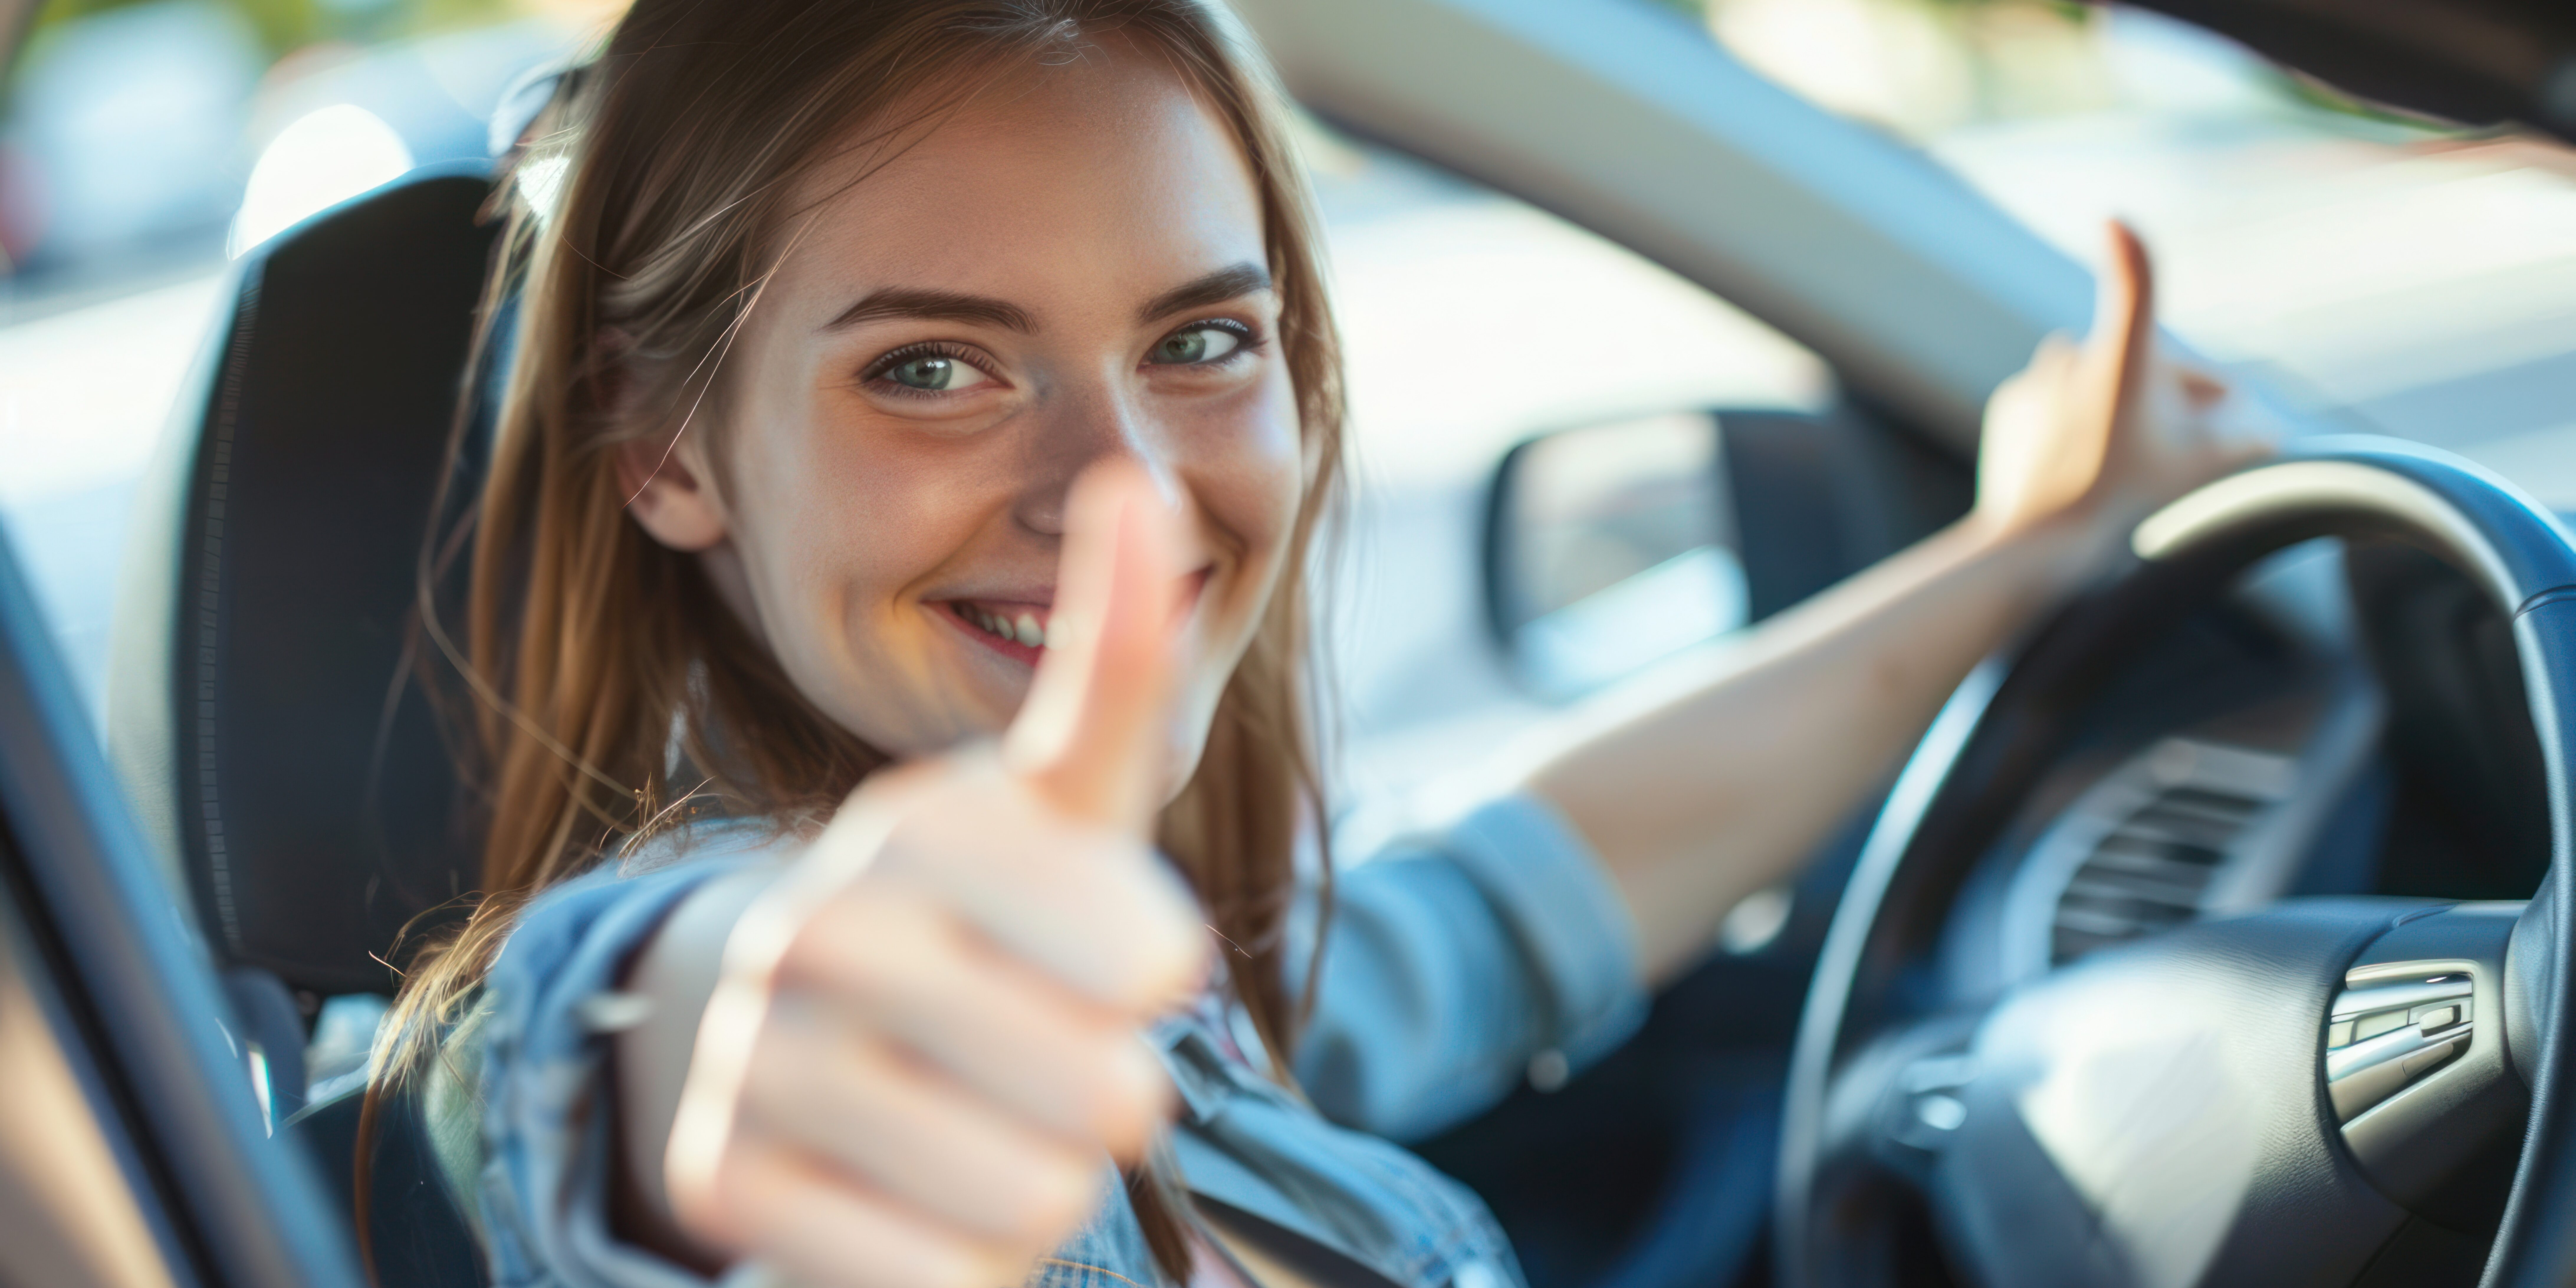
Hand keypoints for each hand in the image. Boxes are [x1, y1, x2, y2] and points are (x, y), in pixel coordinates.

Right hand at [659, 464, 1208, 1287]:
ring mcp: (761, 1060)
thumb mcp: (1063, 795)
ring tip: (989, 1118)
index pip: (1143, 960)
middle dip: (1110, 1095)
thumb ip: (1111, 653)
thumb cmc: (984, 911)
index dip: (1155, 982)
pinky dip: (963, 1258)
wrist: (793, 1029)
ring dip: (1045, 1182)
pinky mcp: (727, 1184)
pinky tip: (923, 1189)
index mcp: (923, 829)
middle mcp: (820, 928)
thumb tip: (1142, 478)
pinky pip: (937, 1275)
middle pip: (1103, 1093)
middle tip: (1055, 1057)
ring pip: (1031, 1198)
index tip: (1128, 964)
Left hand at [1973, 221, 2271, 555]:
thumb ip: (2240, 440)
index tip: (2116, 224)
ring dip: (2118, 398)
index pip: (2136, 290)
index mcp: (2121, 360)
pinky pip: (2050, 403)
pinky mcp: (2011, 409)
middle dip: (2169, 384)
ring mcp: (2038, 383)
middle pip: (2133, 358)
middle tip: (2201, 418)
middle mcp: (2074, 359)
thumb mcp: (2198, 467)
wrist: (2038, 540)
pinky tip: (2087, 453)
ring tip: (2140, 441)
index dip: (2134, 256)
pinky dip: (2071, 419)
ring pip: (2089, 378)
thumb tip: (2272, 434)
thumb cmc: (2125, 499)